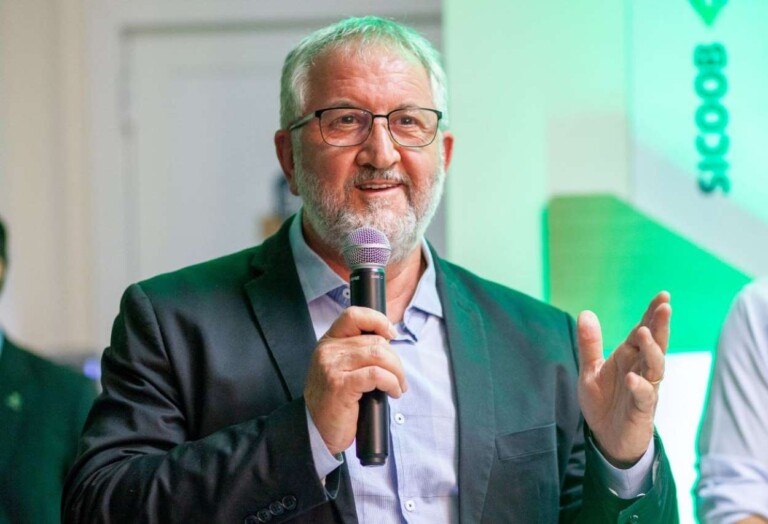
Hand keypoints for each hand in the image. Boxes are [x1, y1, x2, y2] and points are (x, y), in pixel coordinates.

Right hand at [304, 306, 406, 454]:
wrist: (316, 430)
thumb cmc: (334, 401)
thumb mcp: (341, 368)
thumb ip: (358, 352)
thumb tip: (388, 342)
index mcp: (329, 342)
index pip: (353, 315)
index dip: (377, 320)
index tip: (391, 335)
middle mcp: (328, 351)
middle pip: (375, 340)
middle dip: (395, 359)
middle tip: (399, 378)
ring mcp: (332, 367)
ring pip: (379, 355)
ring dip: (397, 372)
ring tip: (397, 386)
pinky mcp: (340, 386)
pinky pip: (377, 375)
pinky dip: (391, 383)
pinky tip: (392, 392)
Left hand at [577, 291, 670, 466]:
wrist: (606, 438)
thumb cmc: (603, 402)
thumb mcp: (590, 370)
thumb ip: (589, 344)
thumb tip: (586, 312)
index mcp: (628, 357)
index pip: (643, 330)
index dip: (652, 314)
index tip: (663, 295)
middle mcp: (640, 369)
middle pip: (655, 344)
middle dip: (660, 325)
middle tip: (665, 306)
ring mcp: (644, 388)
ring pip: (655, 366)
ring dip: (651, 350)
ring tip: (644, 334)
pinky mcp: (641, 409)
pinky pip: (644, 396)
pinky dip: (639, 386)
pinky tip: (632, 378)